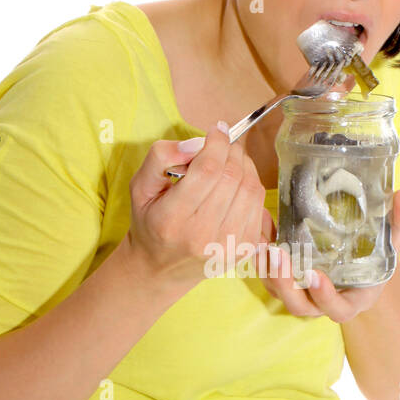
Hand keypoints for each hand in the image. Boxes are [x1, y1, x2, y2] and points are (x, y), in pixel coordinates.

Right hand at [127, 123, 269, 286]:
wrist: (161, 268)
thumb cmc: (151, 222)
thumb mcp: (140, 187)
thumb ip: (161, 157)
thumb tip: (196, 143)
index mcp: (172, 219)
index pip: (208, 170)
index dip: (217, 143)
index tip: (217, 130)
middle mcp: (201, 236)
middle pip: (232, 177)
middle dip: (231, 152)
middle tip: (223, 145)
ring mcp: (226, 246)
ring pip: (251, 189)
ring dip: (245, 166)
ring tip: (230, 161)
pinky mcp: (243, 250)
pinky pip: (259, 205)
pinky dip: (251, 186)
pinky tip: (236, 184)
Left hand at [261, 189, 399, 319]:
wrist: (359, 258)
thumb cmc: (378, 254)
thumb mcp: (392, 239)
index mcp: (352, 299)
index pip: (337, 309)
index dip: (325, 297)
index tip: (315, 276)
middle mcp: (323, 302)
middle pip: (299, 305)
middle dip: (285, 283)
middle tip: (278, 254)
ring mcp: (302, 293)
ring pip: (278, 291)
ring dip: (267, 269)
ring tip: (262, 241)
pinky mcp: (286, 279)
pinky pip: (268, 272)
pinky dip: (261, 252)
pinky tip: (263, 222)